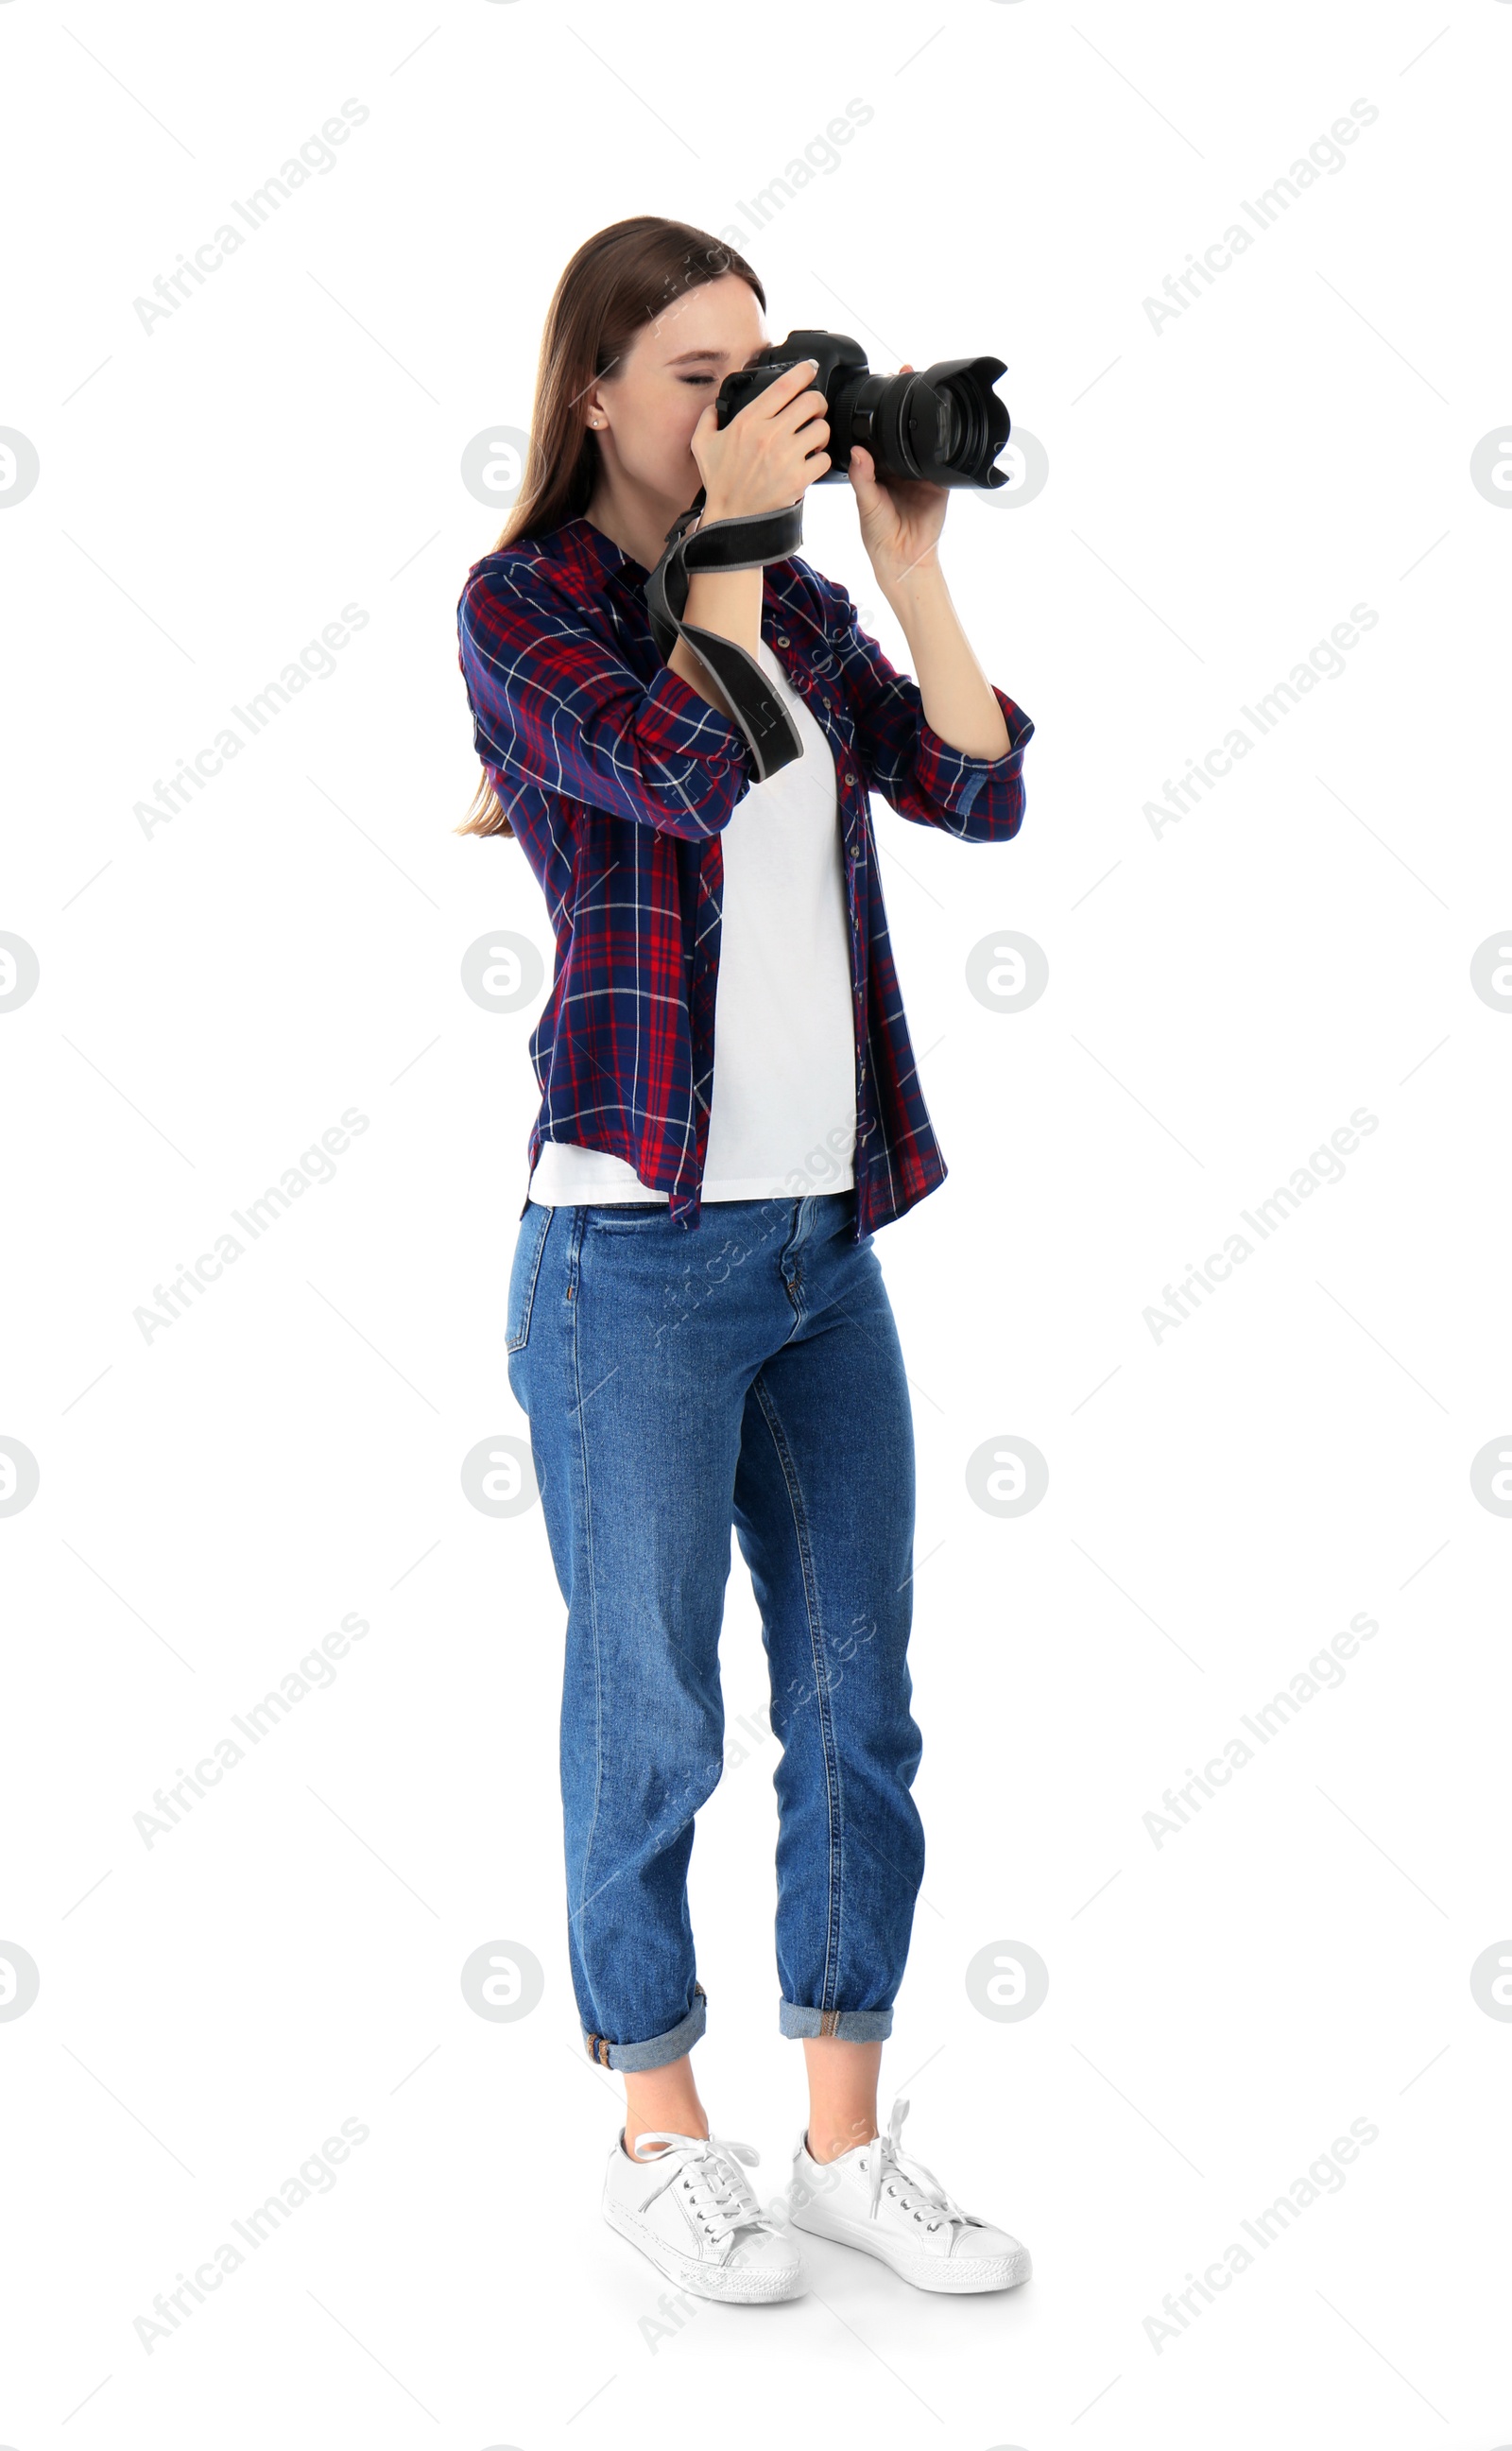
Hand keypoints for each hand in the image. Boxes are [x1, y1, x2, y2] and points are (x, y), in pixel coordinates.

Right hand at [692, 357, 830, 522]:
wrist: (731, 518)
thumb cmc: (719, 482)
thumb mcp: (702, 444)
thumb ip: (708, 417)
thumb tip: (715, 405)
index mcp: (749, 421)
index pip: (784, 385)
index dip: (803, 371)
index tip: (810, 369)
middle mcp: (769, 435)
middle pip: (812, 402)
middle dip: (817, 403)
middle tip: (814, 411)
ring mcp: (786, 457)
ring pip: (822, 429)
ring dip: (820, 432)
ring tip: (812, 440)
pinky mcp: (798, 478)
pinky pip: (824, 458)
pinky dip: (821, 459)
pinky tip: (811, 462)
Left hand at [847, 364, 948, 594]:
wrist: (904, 558)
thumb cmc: (878, 535)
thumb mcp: (866, 504)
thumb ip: (863, 478)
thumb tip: (858, 451)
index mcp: (878, 468)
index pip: (879, 434)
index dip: (879, 411)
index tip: (881, 385)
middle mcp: (900, 467)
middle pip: (904, 430)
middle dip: (907, 405)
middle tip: (907, 373)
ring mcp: (922, 473)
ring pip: (925, 440)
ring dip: (927, 419)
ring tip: (926, 390)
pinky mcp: (941, 482)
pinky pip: (945, 460)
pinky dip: (946, 445)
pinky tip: (945, 428)